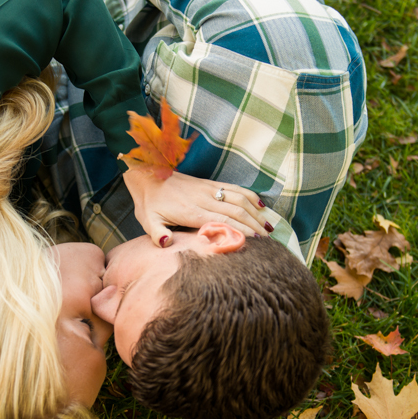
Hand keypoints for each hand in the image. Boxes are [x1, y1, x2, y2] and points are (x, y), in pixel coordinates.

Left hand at [124, 168, 271, 246]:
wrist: (147, 174)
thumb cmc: (149, 203)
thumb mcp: (147, 220)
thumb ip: (157, 234)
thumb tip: (166, 244)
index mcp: (192, 211)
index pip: (223, 221)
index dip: (242, 230)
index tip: (257, 241)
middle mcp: (204, 198)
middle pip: (237, 211)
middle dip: (255, 225)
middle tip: (270, 239)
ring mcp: (208, 189)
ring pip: (239, 199)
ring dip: (256, 212)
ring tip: (270, 226)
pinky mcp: (209, 184)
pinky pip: (234, 188)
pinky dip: (250, 196)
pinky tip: (260, 205)